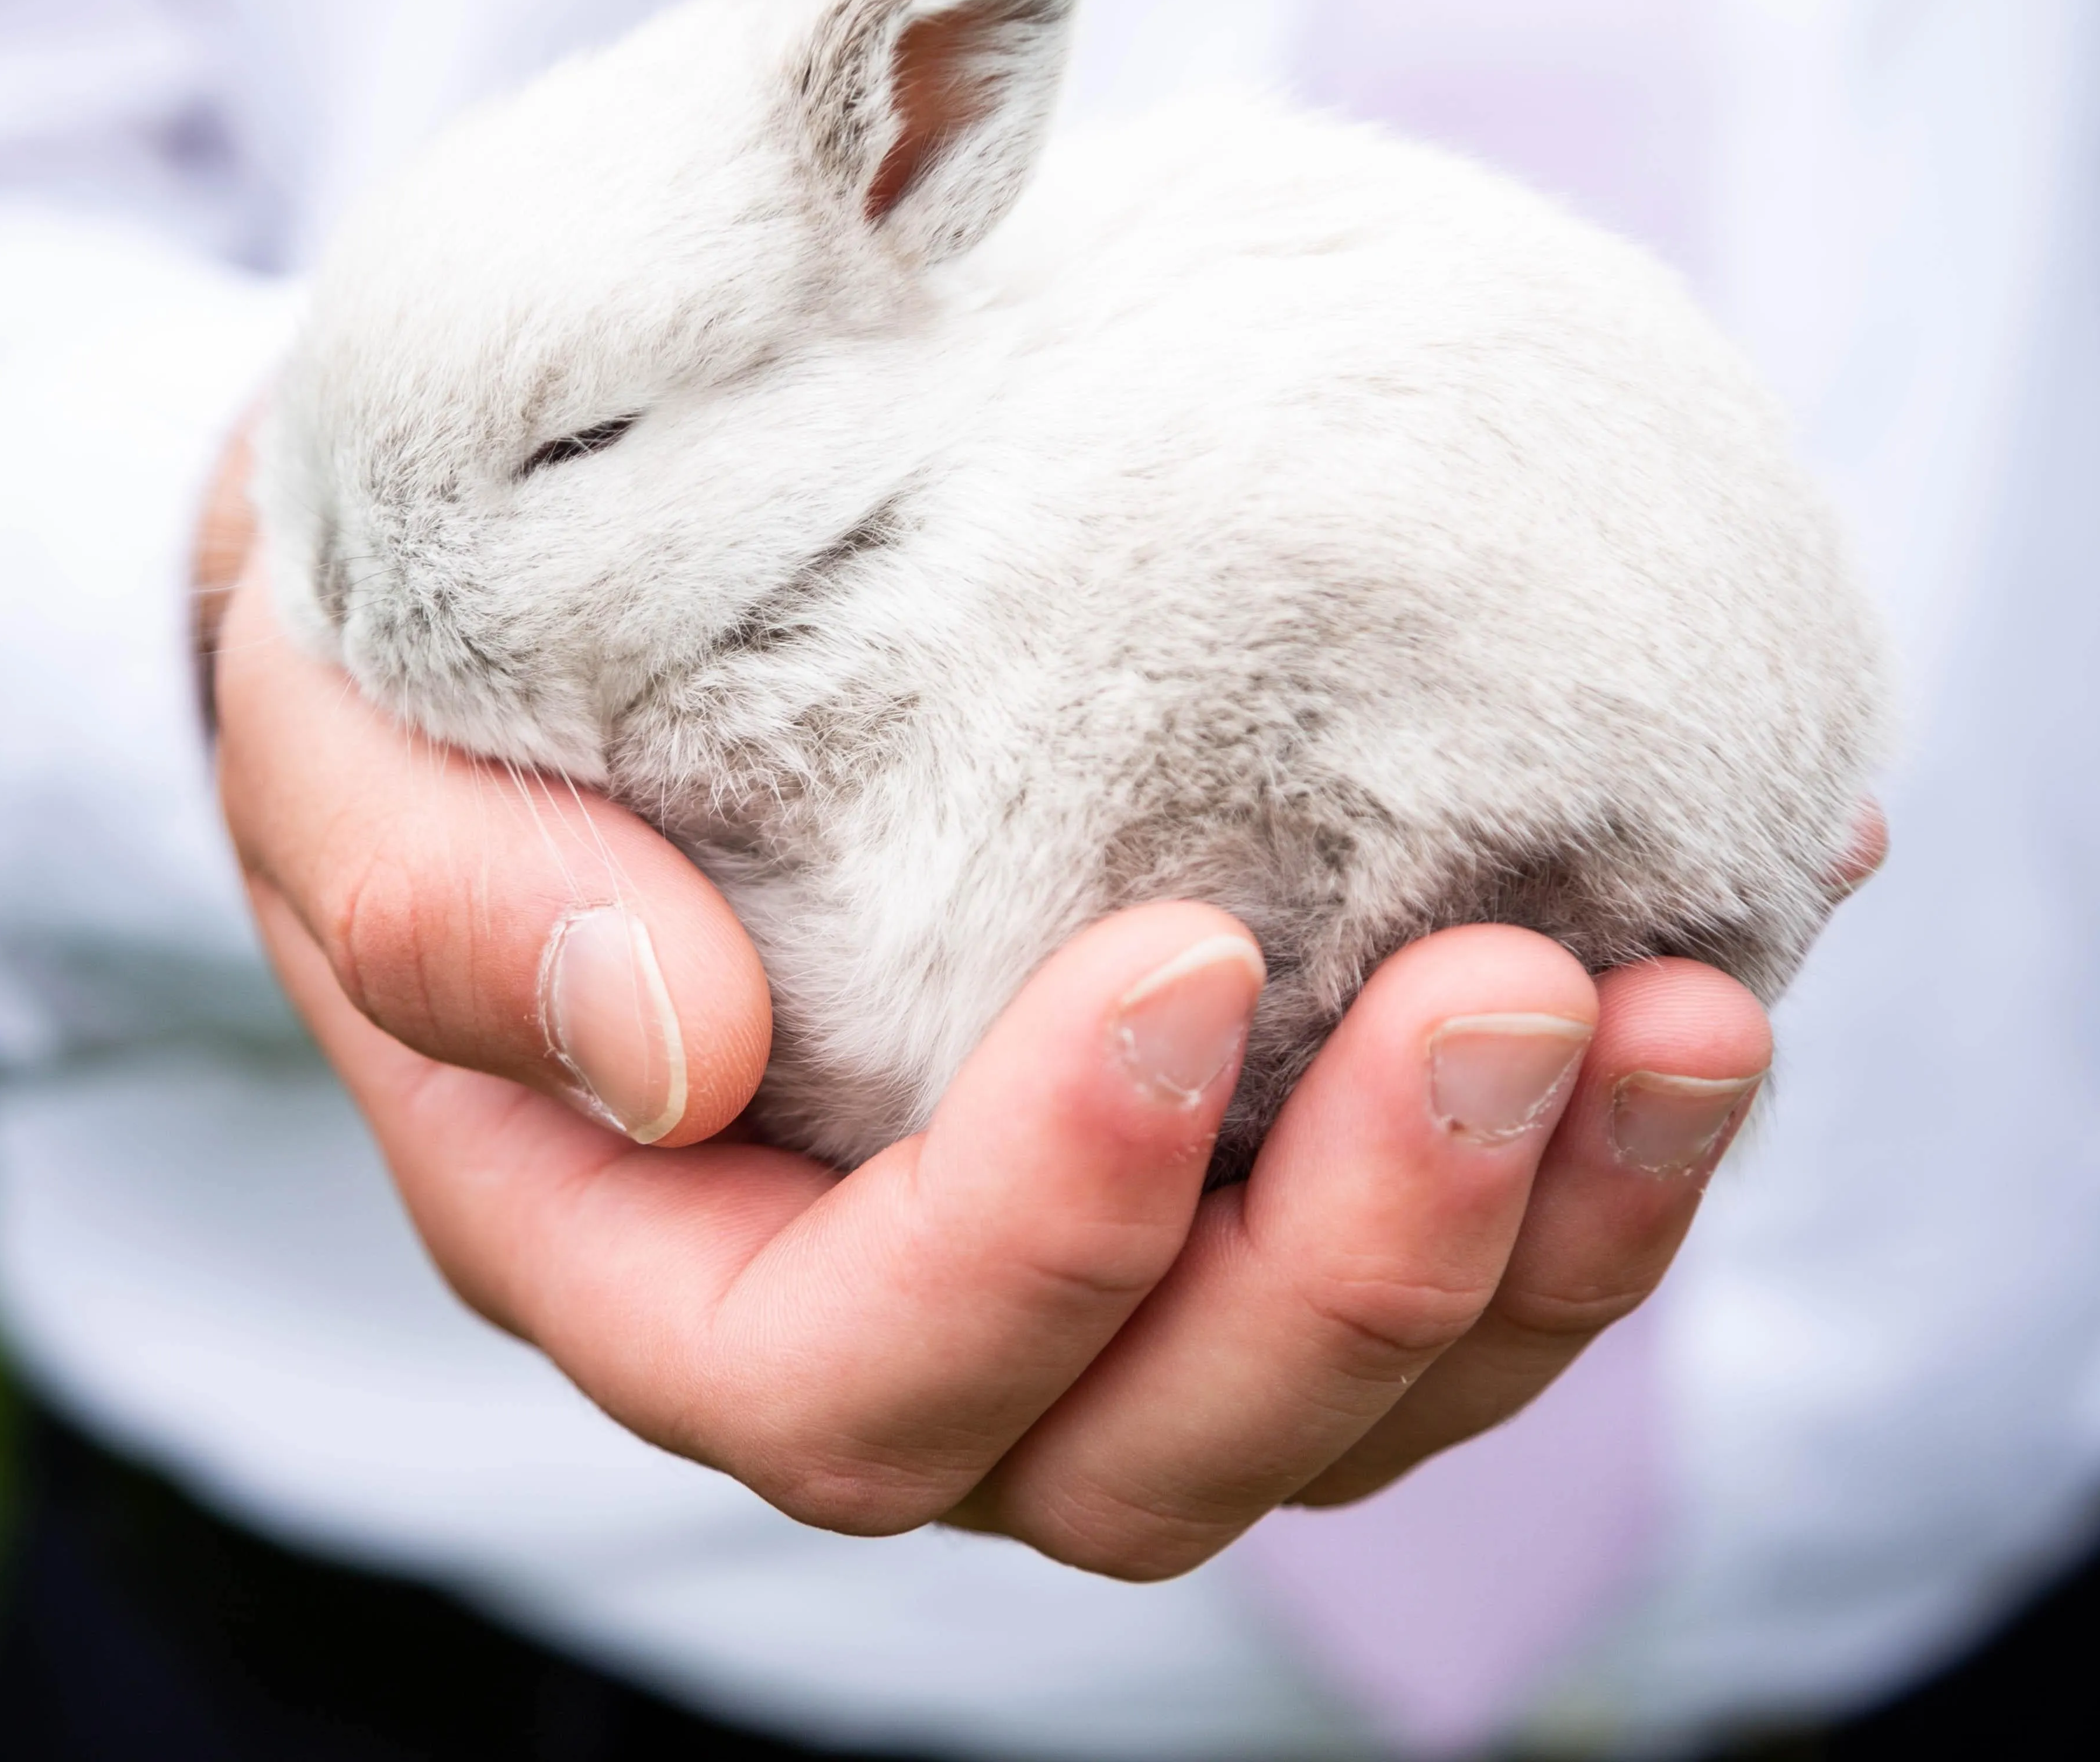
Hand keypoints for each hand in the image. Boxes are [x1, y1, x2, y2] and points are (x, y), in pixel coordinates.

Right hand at [208, 483, 1864, 1579]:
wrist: (524, 656)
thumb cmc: (415, 720)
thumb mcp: (357, 788)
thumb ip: (459, 923)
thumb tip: (677, 1048)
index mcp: (661, 1265)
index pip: (856, 1373)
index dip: (1040, 1226)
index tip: (1181, 958)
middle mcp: (892, 1317)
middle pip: (1151, 1442)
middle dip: (1356, 1262)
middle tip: (1517, 997)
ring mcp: (1082, 1265)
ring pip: (1339, 1388)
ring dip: (1542, 1240)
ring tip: (1685, 1010)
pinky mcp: (1215, 1157)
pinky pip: (1435, 1224)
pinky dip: (1598, 1126)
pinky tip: (1743, 924)